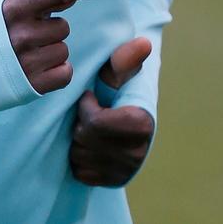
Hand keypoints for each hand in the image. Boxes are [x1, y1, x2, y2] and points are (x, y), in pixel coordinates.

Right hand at [0, 0, 114, 93]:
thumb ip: (32, 0)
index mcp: (15, 8)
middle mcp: (22, 33)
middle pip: (63, 26)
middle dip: (49, 30)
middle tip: (24, 37)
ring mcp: (27, 61)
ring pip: (65, 50)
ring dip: (51, 51)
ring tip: (24, 55)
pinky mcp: (32, 86)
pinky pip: (65, 73)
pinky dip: (56, 72)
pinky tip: (33, 70)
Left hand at [70, 37, 154, 186]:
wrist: (122, 120)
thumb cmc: (116, 90)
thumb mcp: (116, 73)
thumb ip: (124, 59)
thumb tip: (144, 41)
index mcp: (142, 125)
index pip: (95, 123)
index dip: (86, 108)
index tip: (90, 97)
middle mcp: (136, 153)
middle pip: (84, 139)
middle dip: (80, 122)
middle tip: (88, 112)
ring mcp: (125, 171)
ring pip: (79, 156)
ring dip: (78, 139)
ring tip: (89, 127)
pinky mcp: (113, 182)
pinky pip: (80, 171)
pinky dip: (79, 157)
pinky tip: (89, 144)